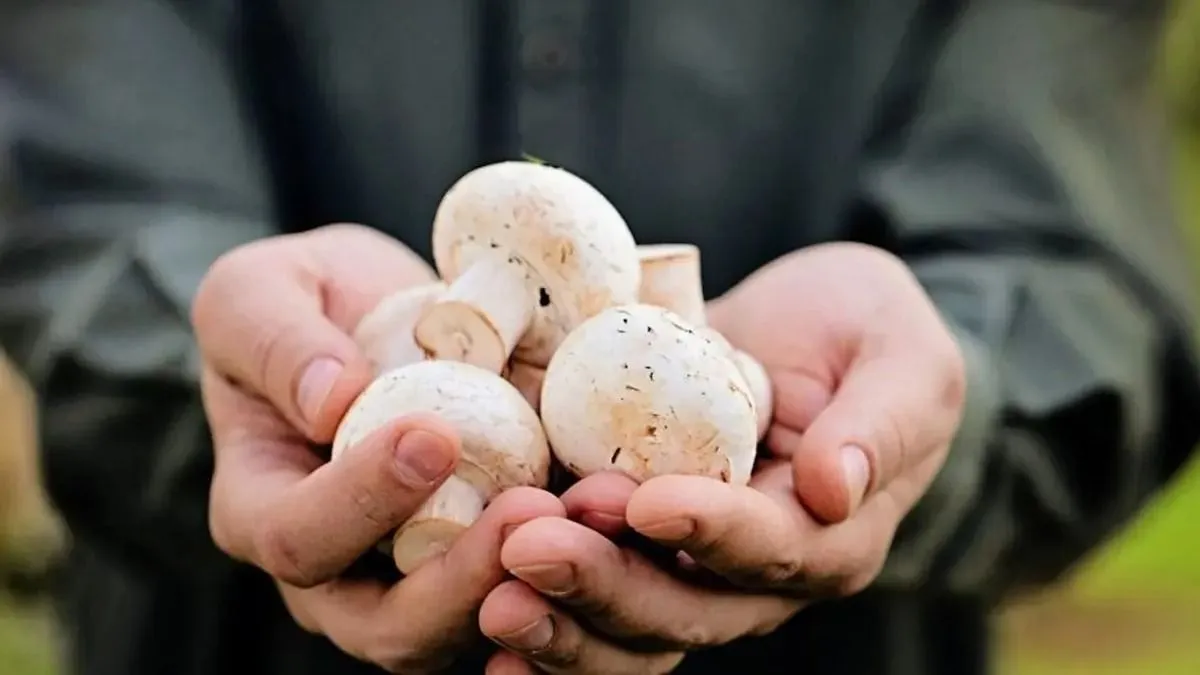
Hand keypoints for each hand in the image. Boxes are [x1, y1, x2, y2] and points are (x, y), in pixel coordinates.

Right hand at [193, 224, 565, 672]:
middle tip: (527, 509)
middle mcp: (341, 571)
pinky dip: (583, 557)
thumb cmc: (304, 304)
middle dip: (464, 579)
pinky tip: (621, 510)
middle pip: (393, 626)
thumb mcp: (257, 293)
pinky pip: (540, 586)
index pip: (299, 538)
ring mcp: (422, 577)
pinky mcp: (494, 557)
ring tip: (587, 515)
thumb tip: (331, 402)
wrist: (381, 314)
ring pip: (477, 624)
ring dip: (537, 582)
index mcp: (265, 511)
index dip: (360, 503)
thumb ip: (275, 340)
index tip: (431, 435)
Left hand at [476, 243, 965, 672]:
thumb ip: (884, 419)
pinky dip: (542, 616)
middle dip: (607, 583)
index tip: (645, 500)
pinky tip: (481, 613)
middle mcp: (754, 575)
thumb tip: (838, 487)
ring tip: (491, 594)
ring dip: (559, 614)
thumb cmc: (866, 333)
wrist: (807, 333)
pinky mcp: (631, 544)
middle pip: (684, 608)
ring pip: (627, 625)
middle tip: (530, 547)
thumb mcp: (903, 354)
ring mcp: (687, 567)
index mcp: (828, 536)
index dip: (709, 531)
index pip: (770, 550)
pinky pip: (587, 599)